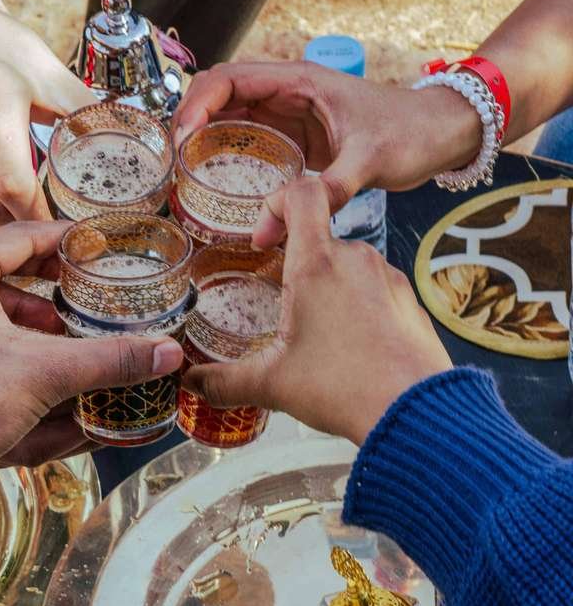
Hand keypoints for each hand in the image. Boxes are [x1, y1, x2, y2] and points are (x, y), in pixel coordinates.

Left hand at [0, 222, 182, 493]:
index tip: (98, 248)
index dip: (66, 241)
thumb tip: (168, 352)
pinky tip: (28, 355)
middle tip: (84, 281)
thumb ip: (111, 359)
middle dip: (46, 275)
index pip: (21, 235)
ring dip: (23, 306)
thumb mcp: (47, 375)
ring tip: (63, 325)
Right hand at [172, 60, 481, 212]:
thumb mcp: (369, 161)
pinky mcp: (298, 138)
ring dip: (204, 137)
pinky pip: (250, 139)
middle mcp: (288, 93)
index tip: (181, 139)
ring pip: (231, 117)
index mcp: (298, 81)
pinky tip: (215, 181)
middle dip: (190, 121)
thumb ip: (326, 192)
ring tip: (180, 171)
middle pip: (221, 96)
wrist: (443, 133)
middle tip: (169, 161)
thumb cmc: (412, 131)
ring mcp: (290, 115)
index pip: (229, 79)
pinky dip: (227, 153)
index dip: (197, 104)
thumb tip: (278, 230)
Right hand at [182, 177, 450, 443]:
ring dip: (328, 288)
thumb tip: (190, 383)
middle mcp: (356, 259)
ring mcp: (388, 277)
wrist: (415, 413)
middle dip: (297, 266)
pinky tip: (352, 348)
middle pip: (320, 237)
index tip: (263, 238)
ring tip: (318, 334)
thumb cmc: (346, 388)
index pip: (302, 193)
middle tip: (283, 305)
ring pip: (348, 265)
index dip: (277, 202)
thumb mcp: (272, 384)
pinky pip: (375, 289)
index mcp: (318, 264)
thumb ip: (223, 381)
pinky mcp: (410, 300)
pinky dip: (358, 307)